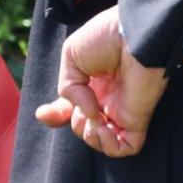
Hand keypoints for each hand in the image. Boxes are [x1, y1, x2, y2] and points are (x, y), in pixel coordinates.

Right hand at [35, 6, 166, 156]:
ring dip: (91, 137)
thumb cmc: (103, 38)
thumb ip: (68, 88)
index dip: (56, 115)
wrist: (131, 35)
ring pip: (102, 141)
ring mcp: (120, 110)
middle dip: (76, 123)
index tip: (44, 114)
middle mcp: (103, 98)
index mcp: (87, 82)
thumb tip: (87, 112)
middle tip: (83, 106)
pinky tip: (104, 130)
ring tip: (95, 121)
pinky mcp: (138, 118)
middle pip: (82, 126)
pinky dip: (111, 147)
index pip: (71, 107)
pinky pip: (127, 147)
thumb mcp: (71, 56)